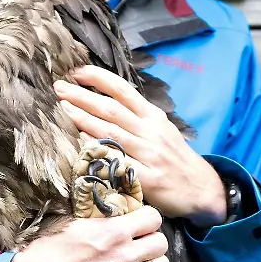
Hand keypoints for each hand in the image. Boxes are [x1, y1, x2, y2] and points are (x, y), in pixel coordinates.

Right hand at [8, 206, 169, 261]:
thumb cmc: (48, 252)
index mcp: (114, 232)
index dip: (148, 219)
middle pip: (161, 243)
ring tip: (141, 261)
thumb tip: (119, 215)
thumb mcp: (75, 224)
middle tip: (142, 242)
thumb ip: (103, 221)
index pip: (154, 218)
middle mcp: (125, 256)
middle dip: (153, 239)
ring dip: (153, 261)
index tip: (141, 222)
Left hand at [55, 67, 226, 227]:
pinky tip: (82, 143)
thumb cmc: (175, 159)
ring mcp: (150, 155)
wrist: (202, 189)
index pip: (124, 90)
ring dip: (84, 119)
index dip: (99, 78)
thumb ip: (138, 117)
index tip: (77, 72)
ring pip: (112, 132)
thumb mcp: (163, 130)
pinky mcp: (148, 179)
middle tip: (58, 88)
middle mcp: (151, 132)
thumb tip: (106, 101)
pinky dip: (100, 151)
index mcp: (153, 117)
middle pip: (112, 109)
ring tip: (63, 108)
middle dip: (82, 96)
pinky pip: (119, 162)